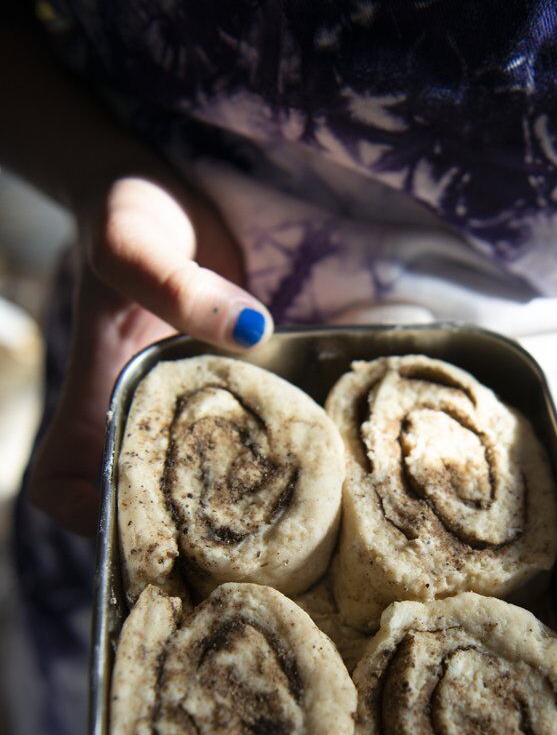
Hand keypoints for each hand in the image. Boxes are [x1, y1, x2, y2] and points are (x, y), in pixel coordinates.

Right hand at [28, 174, 272, 534]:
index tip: (152, 521)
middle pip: (141, 509)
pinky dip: (274, 461)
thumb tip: (251, 329)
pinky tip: (316, 464)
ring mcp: (184, 415)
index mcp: (95, 397)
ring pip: (196, 490)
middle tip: (252, 541)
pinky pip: (245, 447)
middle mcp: (138, 419)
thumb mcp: (137, 241)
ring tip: (292, 520)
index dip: (90, 517)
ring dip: (237, 510)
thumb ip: (177, 285)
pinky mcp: (228, 398)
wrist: (171, 193)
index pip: (63, 488)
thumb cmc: (128, 213)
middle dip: (185, 537)